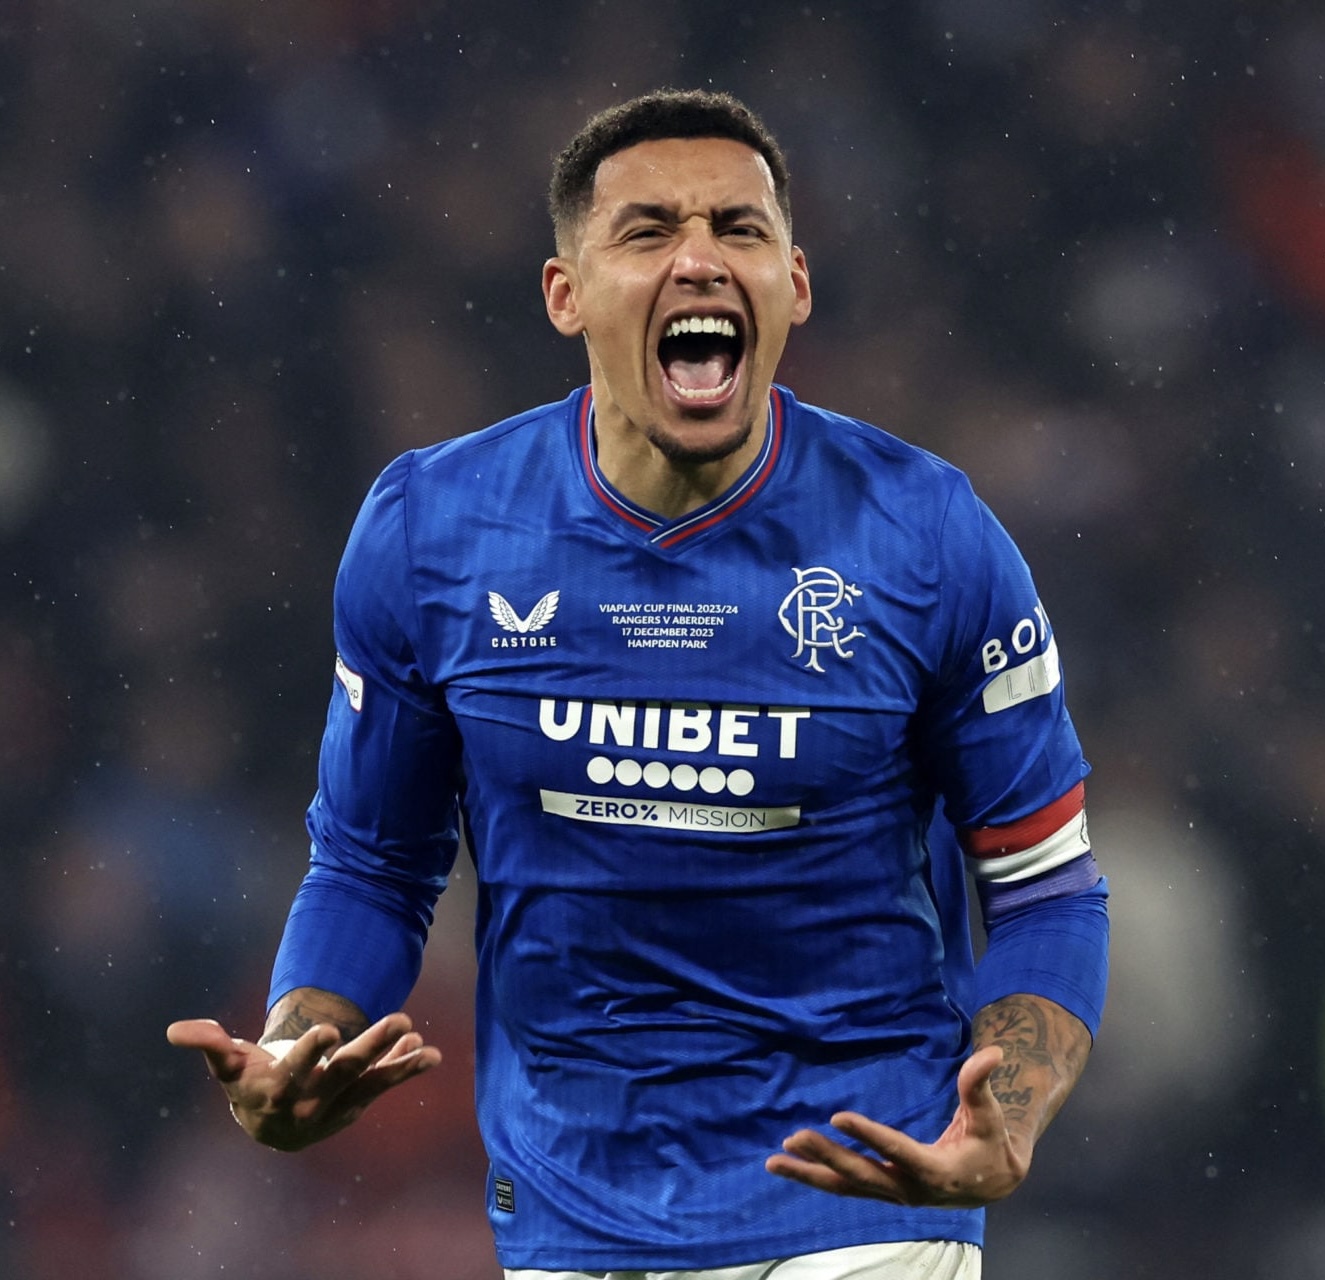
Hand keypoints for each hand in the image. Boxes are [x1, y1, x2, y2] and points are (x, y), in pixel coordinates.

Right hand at [166, 1013, 441, 1151]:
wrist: (271, 1124)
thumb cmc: (248, 1083)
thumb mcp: (227, 1066)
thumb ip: (209, 1044)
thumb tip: (176, 1030)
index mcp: (277, 1091)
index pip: (295, 1071)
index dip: (310, 1052)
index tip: (328, 1028)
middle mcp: (311, 1102)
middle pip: (344, 1074)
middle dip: (372, 1046)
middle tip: (400, 1019)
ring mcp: (339, 1105)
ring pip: (371, 1083)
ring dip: (398, 1063)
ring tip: (424, 1044)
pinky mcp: (358, 1103)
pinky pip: (383, 1085)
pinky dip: (404, 1069)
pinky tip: (428, 1054)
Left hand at [764, 1046, 1029, 1207]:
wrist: (992, 1183)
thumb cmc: (989, 1142)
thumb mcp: (989, 1114)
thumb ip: (980, 1084)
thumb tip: (992, 1051)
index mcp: (935, 1170)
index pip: (896, 1151)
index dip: (868, 1135)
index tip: (837, 1117)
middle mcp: (909, 1189)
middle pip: (861, 1174)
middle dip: (827, 1156)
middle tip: (794, 1135)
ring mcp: (893, 1193)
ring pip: (846, 1186)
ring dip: (811, 1173)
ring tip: (775, 1159)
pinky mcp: (883, 1190)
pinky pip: (844, 1186)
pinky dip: (816, 1177)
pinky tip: (790, 1165)